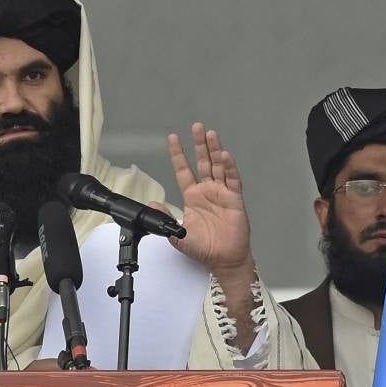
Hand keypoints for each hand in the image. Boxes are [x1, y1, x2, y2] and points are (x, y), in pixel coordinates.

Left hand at [164, 123, 253, 276]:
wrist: (222, 259)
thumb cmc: (202, 248)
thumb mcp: (176, 233)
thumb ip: (164, 217)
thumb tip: (151, 203)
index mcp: (192, 196)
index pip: (183, 170)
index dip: (178, 154)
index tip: (173, 138)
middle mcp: (207, 191)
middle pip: (202, 162)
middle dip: (199, 144)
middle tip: (196, 127)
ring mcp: (222, 193)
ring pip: (218, 166)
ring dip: (214, 150)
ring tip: (210, 134)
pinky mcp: (235, 200)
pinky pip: (233, 180)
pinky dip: (229, 167)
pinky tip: (224, 156)